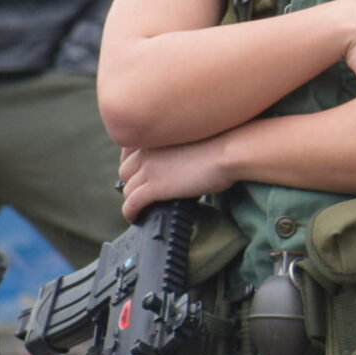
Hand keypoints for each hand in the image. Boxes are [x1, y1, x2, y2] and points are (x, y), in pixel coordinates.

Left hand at [117, 141, 233, 221]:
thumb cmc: (225, 142)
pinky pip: (132, 203)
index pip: (129, 151)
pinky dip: (131, 212)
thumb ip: (182, 146)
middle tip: (143, 192)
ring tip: (142, 208)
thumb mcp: (197, 137)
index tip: (139, 172)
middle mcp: (148, 150)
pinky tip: (136, 218)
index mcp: (157, 136)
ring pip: (127, 189)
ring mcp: (149, 169)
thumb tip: (186, 157)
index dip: (132, 164)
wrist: (229, 150)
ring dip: (133, 200)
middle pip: (125, 171)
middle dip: (131, 182)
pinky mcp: (154, 187)